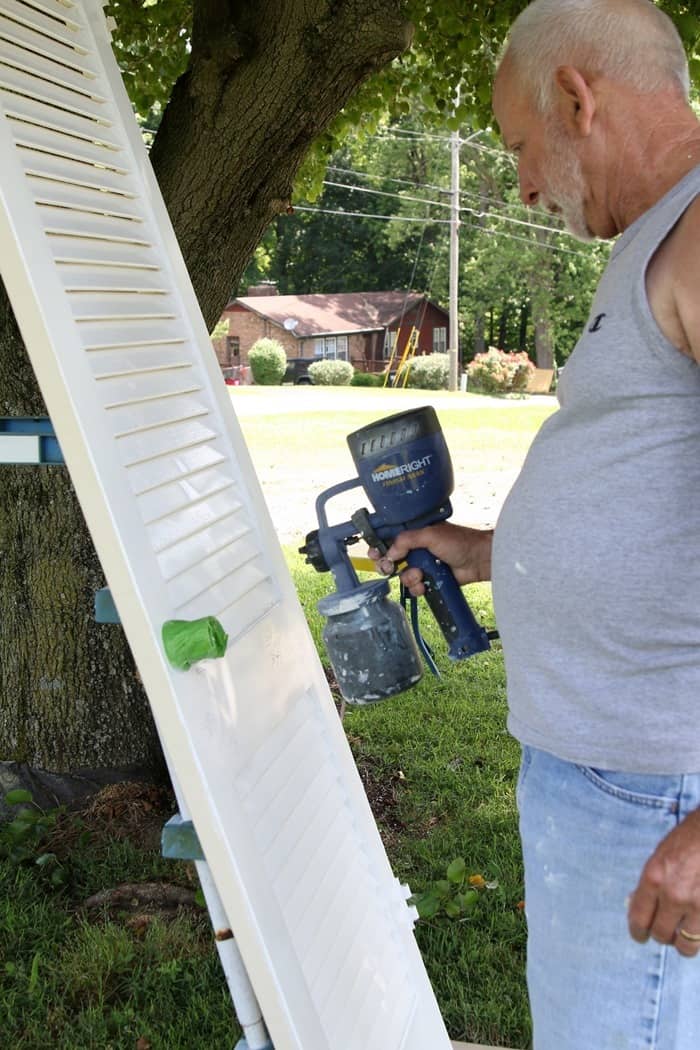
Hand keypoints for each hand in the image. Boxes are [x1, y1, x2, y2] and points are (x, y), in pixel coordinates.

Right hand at [368, 523, 492, 594]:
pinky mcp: (429, 580)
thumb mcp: (430, 534)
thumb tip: (390, 553)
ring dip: (408, 577)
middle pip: (391, 559)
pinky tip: (425, 585)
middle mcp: (416, 549)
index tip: (374, 553)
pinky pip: (414, 587)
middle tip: (388, 567)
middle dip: (388, 565)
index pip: (390, 538)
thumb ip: (406, 540)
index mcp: (414, 533)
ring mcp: (422, 565)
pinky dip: (417, 588)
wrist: (479, 560)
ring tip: (419, 575)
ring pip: (402, 575)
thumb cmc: (459, 542)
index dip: (379, 546)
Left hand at [628, 808, 699, 956]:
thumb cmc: (689, 840)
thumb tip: (635, 905)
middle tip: (667, 932)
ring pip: (686, 945)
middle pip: (661, 935)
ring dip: (684, 942)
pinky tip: (697, 923)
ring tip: (686, 934)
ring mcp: (697, 905)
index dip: (638, 932)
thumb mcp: (661, 856)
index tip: (640, 936)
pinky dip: (699, 934)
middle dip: (663, 936)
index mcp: (654, 877)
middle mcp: (673, 894)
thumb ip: (650, 883)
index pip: (638, 918)